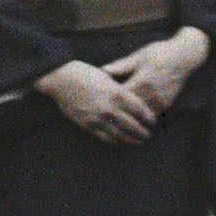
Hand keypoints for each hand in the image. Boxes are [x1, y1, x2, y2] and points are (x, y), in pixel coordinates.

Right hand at [34, 59, 157, 144]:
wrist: (62, 79)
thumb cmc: (86, 74)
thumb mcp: (108, 77)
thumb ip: (120, 89)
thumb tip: (133, 97)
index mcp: (118, 94)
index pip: (141, 111)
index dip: (149, 118)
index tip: (153, 122)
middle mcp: (111, 108)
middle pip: (133, 126)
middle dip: (143, 132)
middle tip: (148, 135)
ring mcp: (99, 118)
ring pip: (121, 135)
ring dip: (132, 140)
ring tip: (138, 142)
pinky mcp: (88, 125)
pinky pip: (106, 137)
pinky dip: (115, 141)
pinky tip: (120, 141)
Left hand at [102, 27, 209, 118]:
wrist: (185, 56)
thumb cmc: (160, 52)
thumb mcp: (139, 55)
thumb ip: (121, 65)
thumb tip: (102, 70)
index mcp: (142, 80)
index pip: (121, 96)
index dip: (109, 100)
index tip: (98, 101)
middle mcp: (152, 93)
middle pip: (129, 109)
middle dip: (116, 112)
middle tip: (103, 115)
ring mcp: (160, 100)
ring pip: (140, 116)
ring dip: (129, 118)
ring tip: (114, 121)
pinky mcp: (166, 104)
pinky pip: (150, 116)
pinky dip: (140, 119)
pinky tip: (131, 119)